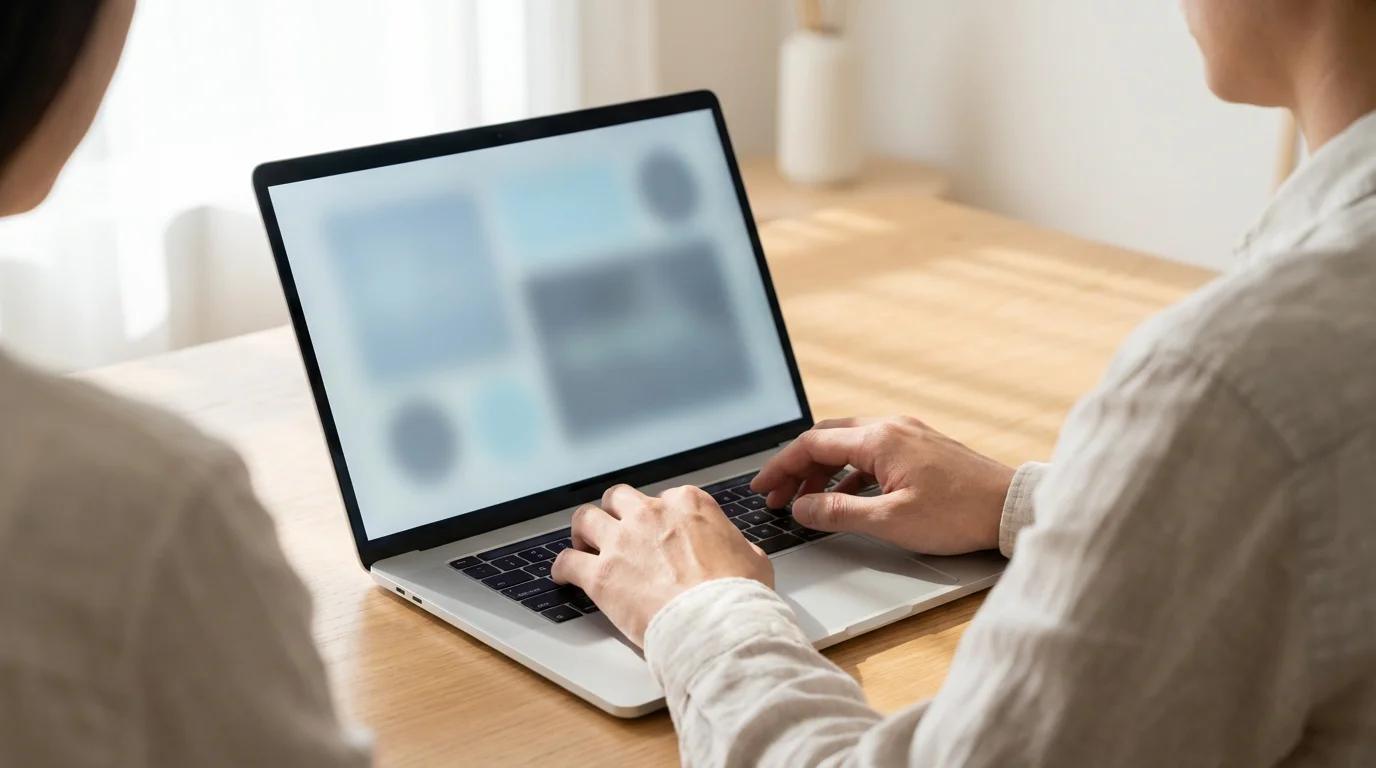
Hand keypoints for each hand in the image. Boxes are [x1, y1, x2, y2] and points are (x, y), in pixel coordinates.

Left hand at [550, 484, 772, 646]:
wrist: (717, 623)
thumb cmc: (737, 594)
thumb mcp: (752, 558)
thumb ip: (735, 546)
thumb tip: (736, 552)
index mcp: (689, 505)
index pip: (664, 499)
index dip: (659, 518)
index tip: (657, 533)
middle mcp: (651, 514)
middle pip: (619, 499)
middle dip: (615, 513)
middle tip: (616, 531)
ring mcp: (622, 542)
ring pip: (585, 519)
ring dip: (583, 532)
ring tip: (583, 546)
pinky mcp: (601, 574)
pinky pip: (567, 561)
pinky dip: (562, 568)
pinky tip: (563, 576)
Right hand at [751, 416, 1014, 555]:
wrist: (1010, 507)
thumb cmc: (958, 514)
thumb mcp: (889, 521)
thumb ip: (838, 512)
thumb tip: (801, 508)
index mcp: (879, 439)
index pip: (812, 444)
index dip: (780, 467)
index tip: (763, 488)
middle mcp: (891, 427)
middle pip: (826, 438)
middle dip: (796, 466)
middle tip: (778, 495)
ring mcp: (907, 433)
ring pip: (848, 443)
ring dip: (821, 469)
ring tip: (806, 500)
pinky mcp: (920, 446)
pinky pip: (871, 450)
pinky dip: (848, 470)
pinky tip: (845, 495)